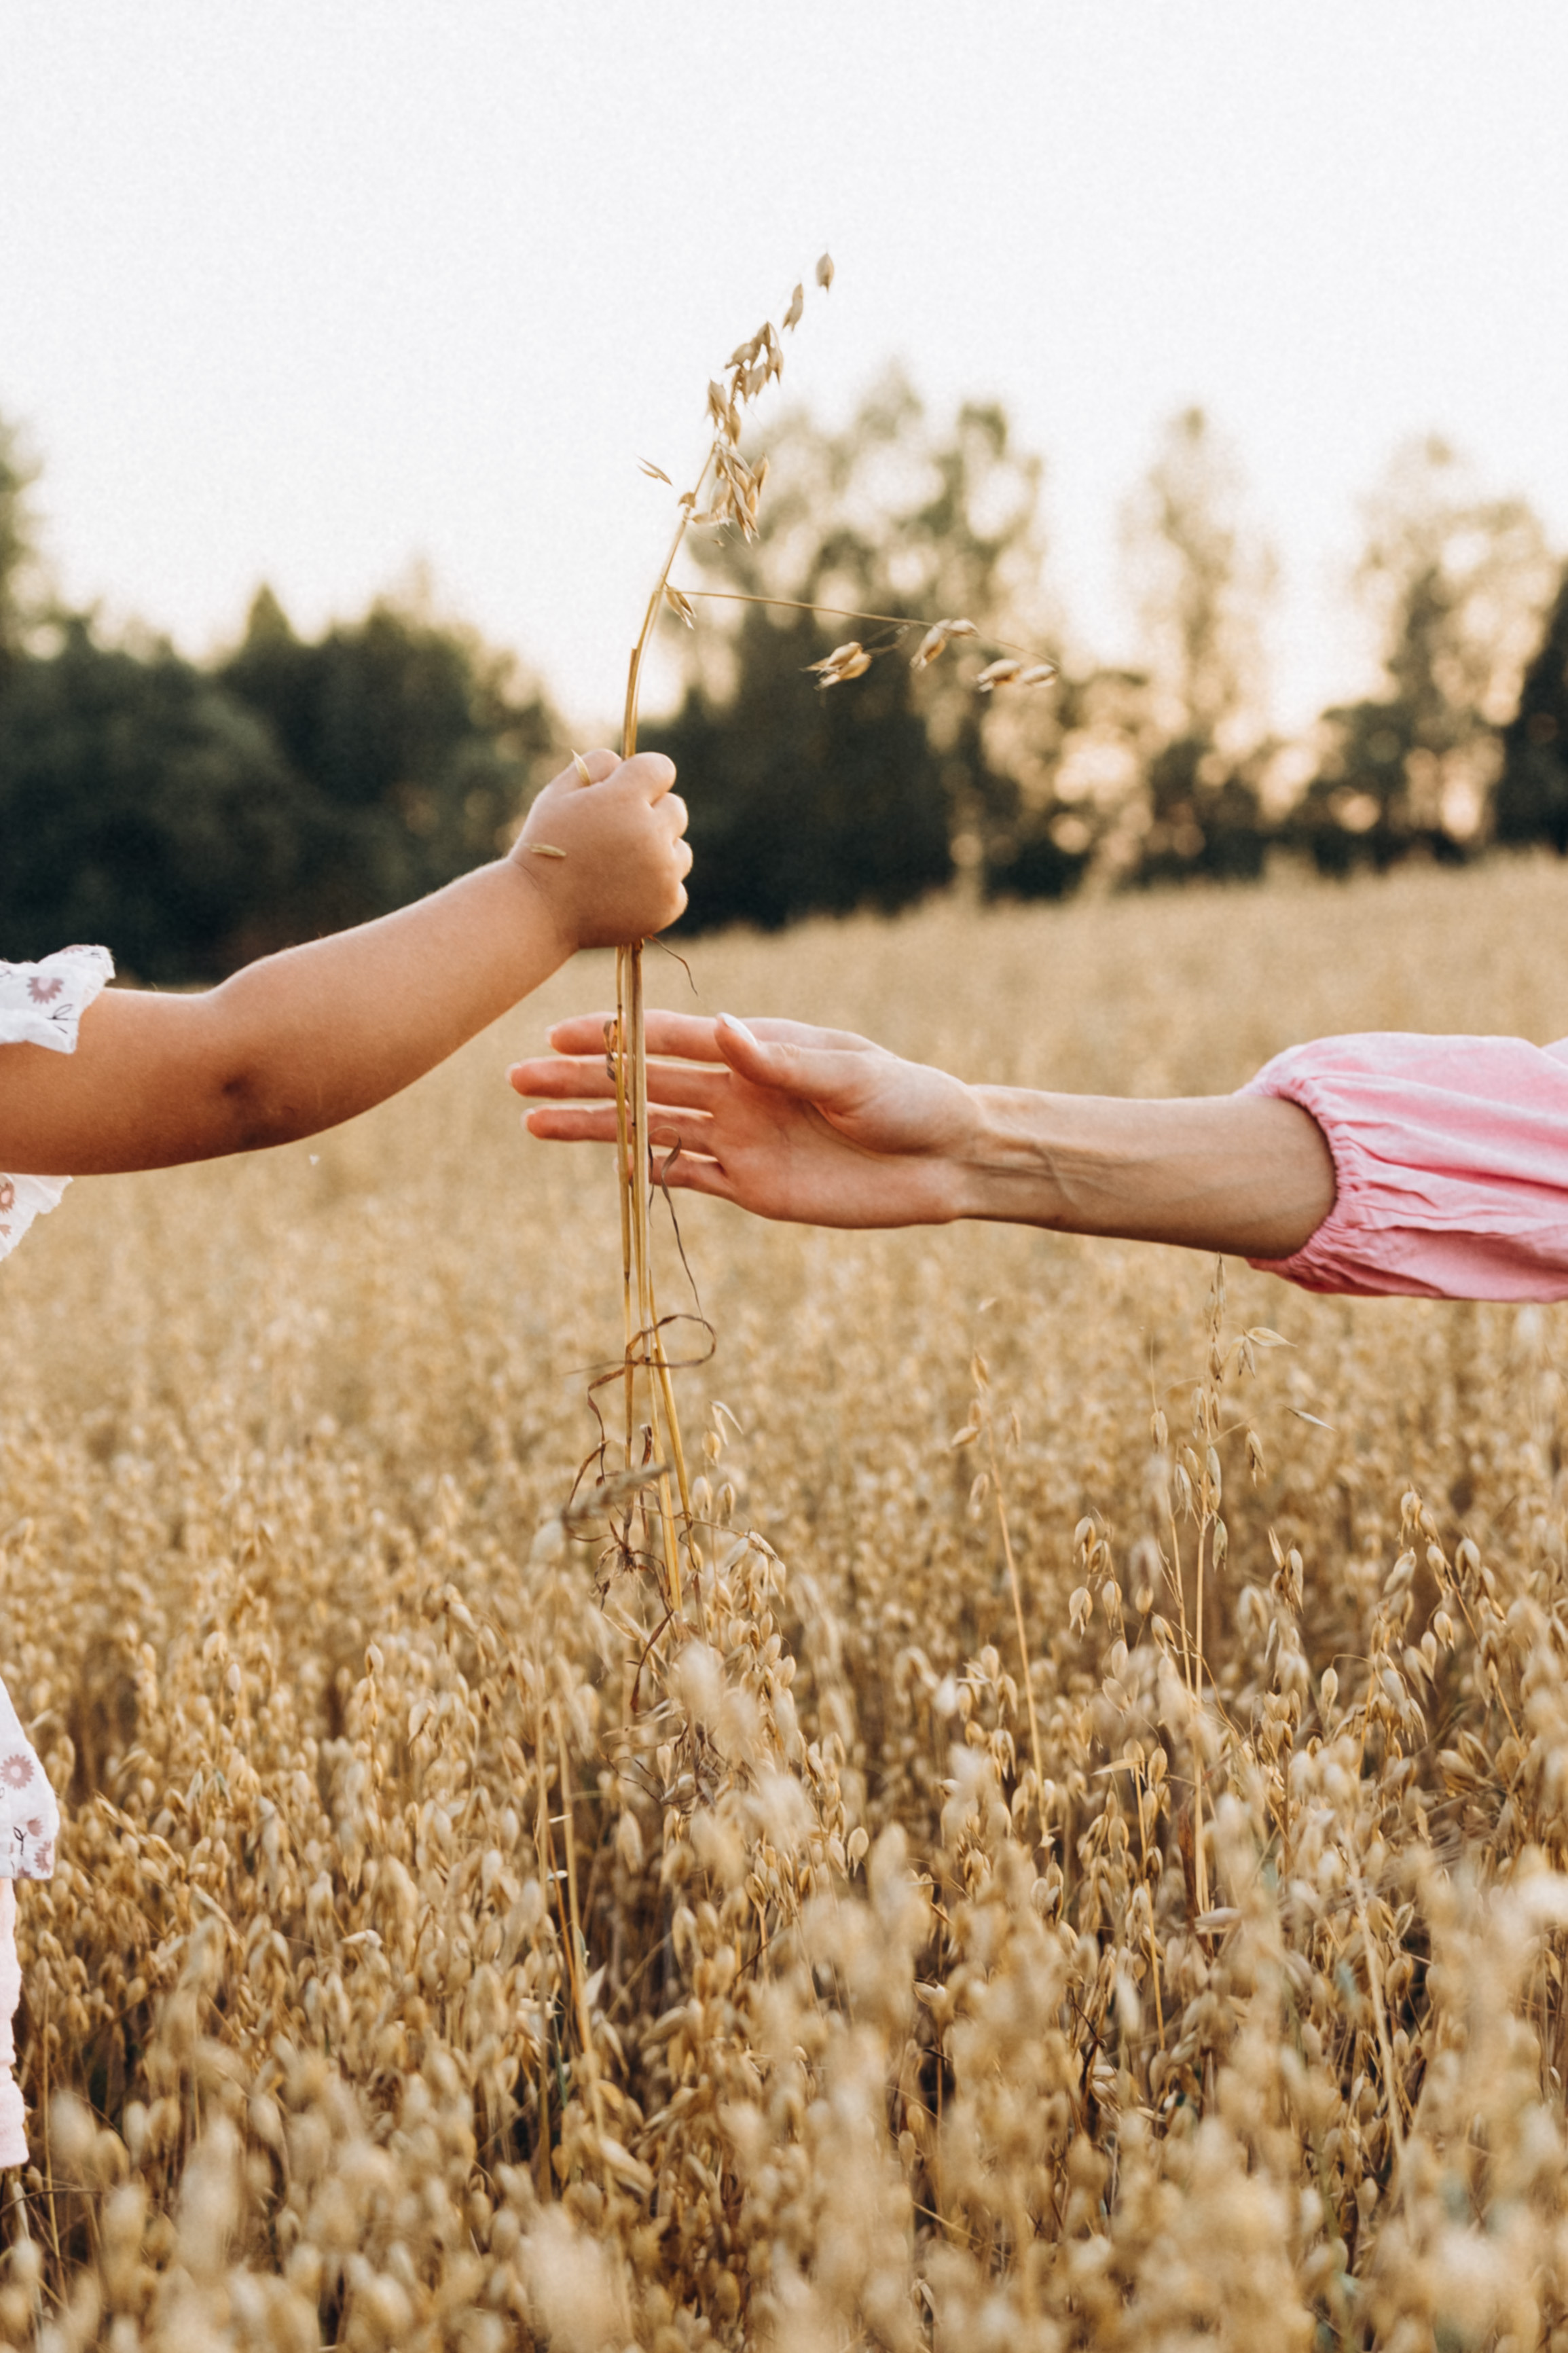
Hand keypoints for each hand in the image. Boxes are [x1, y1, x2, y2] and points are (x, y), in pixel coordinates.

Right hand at [511, 749, 690, 952]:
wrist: (538, 912)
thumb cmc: (543, 849)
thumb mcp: (556, 795)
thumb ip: (594, 765)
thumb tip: (625, 762)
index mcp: (625, 799)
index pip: (661, 768)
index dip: (643, 777)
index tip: (628, 791)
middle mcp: (651, 833)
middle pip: (675, 808)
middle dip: (651, 815)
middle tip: (616, 835)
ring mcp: (664, 872)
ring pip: (681, 849)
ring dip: (659, 853)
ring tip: (619, 867)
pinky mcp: (668, 904)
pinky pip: (676, 886)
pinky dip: (656, 889)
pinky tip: (623, 892)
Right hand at [511, 1011, 981, 1226]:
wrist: (948, 1160)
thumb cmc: (909, 1100)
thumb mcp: (852, 1076)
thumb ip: (783, 1061)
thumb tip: (720, 1029)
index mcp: (757, 1048)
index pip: (669, 1039)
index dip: (613, 1038)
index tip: (557, 1035)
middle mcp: (738, 1089)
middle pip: (643, 1084)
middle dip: (580, 1080)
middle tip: (516, 1078)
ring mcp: (740, 1138)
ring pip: (650, 1130)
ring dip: (594, 1127)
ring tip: (533, 1122)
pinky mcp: (752, 1186)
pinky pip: (685, 1177)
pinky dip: (643, 1171)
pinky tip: (598, 1162)